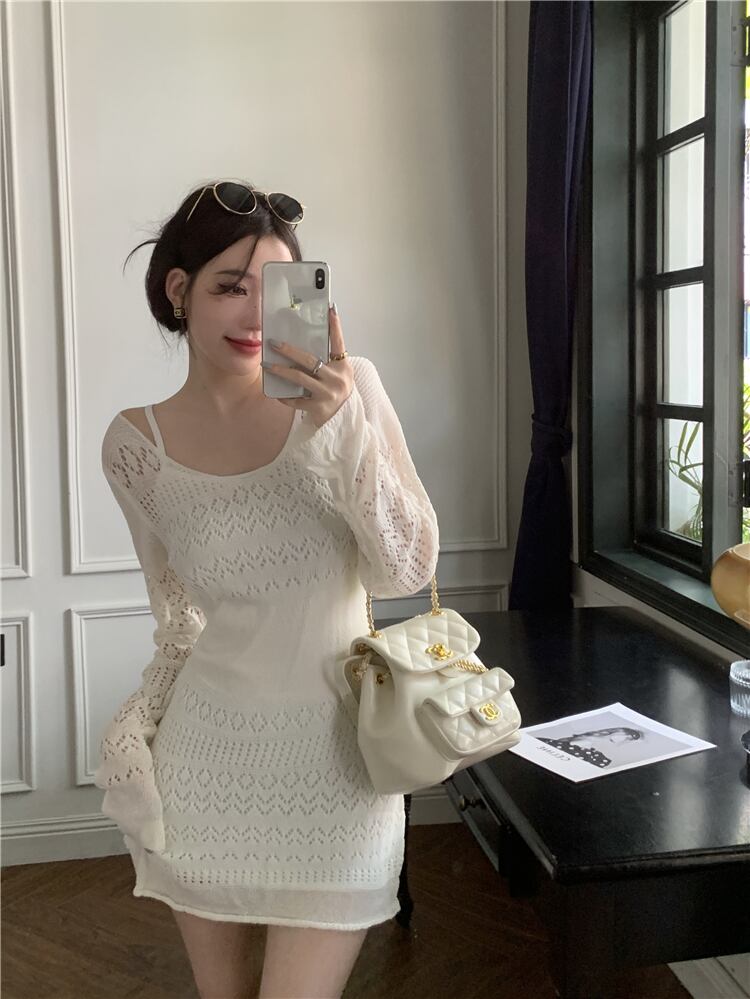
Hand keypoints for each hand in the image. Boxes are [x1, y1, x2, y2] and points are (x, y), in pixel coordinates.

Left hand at [264, 305, 352, 429]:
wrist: (343, 421)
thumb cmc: (337, 392)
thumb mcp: (339, 375)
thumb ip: (327, 361)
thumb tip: (302, 344)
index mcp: (343, 367)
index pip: (339, 343)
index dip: (335, 326)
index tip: (331, 310)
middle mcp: (337, 379)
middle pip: (310, 360)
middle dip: (289, 350)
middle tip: (273, 343)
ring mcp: (328, 394)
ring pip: (299, 378)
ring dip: (280, 371)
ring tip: (267, 366)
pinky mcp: (318, 408)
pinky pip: (296, 400)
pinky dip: (285, 397)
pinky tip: (276, 393)